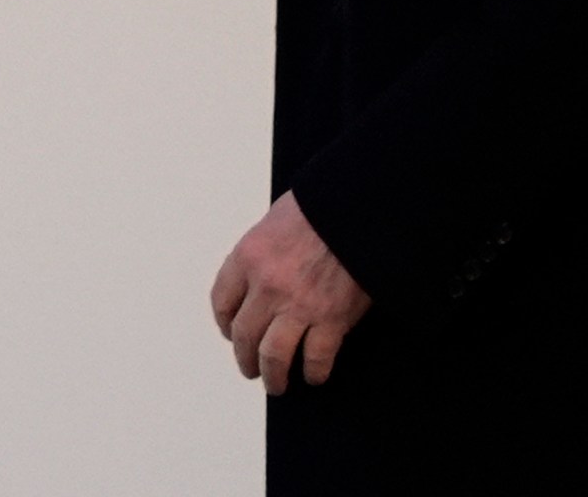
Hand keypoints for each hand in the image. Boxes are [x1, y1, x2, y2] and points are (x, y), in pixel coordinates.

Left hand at [211, 190, 371, 394]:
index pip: (222, 301)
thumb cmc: (328, 204)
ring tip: (277, 384)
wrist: (365, 206)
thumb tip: (268, 266)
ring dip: (273, 375)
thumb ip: (268, 246)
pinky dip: (315, 372)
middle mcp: (267, 285)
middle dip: (246, 358)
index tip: (232, 332)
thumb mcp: (281, 216)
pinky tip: (316, 375)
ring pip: (273, 356)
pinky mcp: (332, 318)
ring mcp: (298, 305)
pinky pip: (316, 358)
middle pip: (244, 336)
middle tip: (251, 367)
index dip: (226, 324)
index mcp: (249, 256)